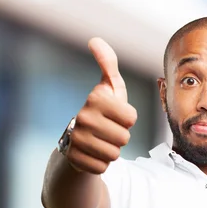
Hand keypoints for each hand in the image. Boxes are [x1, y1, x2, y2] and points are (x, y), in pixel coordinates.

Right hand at [65, 38, 137, 173]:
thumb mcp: (109, 88)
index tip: (115, 115)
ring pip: (114, 155)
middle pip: (124, 138)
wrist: (76, 140)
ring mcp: (77, 139)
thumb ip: (108, 65)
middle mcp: (83, 117)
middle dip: (120, 137)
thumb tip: (95, 40)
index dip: (128, 119)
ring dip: (111, 151)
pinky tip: (92, 154)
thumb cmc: (101, 112)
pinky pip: (102, 167)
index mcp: (95, 99)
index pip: (131, 117)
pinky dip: (100, 164)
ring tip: (99, 142)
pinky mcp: (74, 159)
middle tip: (107, 131)